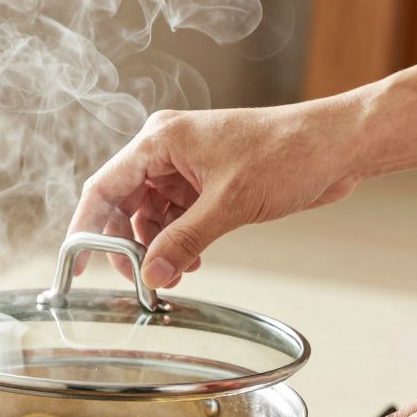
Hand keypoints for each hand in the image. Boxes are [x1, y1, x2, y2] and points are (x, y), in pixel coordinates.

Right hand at [68, 100, 364, 287]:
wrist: (336, 147)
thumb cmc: (287, 152)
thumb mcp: (229, 204)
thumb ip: (184, 242)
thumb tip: (151, 275)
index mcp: (161, 139)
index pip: (104, 187)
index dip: (87, 228)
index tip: (80, 264)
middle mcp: (167, 150)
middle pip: (123, 203)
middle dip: (128, 243)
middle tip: (140, 277)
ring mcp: (187, 166)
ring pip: (149, 215)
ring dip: (157, 246)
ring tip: (176, 270)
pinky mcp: (206, 181)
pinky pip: (176, 216)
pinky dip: (178, 240)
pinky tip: (193, 259)